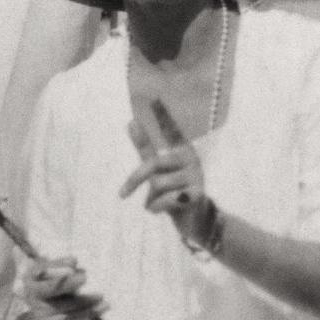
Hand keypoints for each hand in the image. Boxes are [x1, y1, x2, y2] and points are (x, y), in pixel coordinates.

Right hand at [20, 256, 102, 318]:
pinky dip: (90, 311)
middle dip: (67, 283)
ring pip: (65, 305)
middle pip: (49, 289)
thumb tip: (73, 262)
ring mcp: (40, 311)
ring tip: (101, 295)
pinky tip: (104, 306)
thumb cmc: (58, 290)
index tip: (74, 261)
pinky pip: (72, 318)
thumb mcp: (59, 275)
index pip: (41, 269)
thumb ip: (63, 268)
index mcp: (31, 276)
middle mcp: (31, 294)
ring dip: (85, 299)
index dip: (57, 265)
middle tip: (85, 278)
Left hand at [123, 97, 212, 244]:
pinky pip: (163, 199)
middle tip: (122, 194)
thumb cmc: (174, 193)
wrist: (197, 222)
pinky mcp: (197, 194)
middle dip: (135, 180)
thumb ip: (146, 148)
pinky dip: (156, 208)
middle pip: (153, 164)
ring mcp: (196, 176)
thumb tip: (131, 121)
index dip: (163, 115)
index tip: (154, 97)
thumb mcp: (158, 171)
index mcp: (182, 151)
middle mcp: (192, 160)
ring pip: (156, 184)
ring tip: (161, 204)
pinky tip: (167, 210)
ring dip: (150, 199)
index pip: (172, 130)